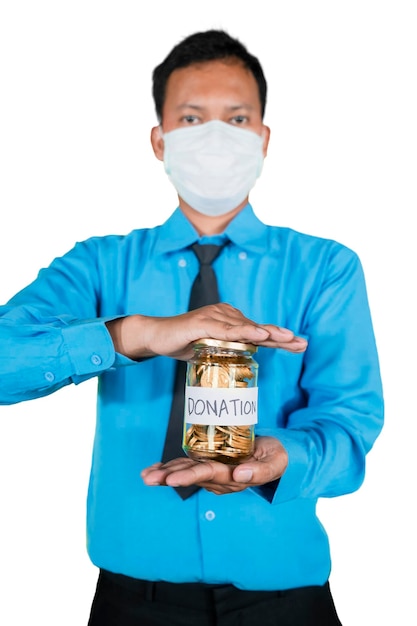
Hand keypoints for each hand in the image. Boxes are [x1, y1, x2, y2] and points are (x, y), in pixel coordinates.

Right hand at [106, 303, 306, 360]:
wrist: (157, 337)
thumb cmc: (185, 343)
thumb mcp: (212, 350)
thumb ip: (229, 352)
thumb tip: (248, 362)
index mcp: (231, 323)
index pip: (259, 332)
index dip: (280, 339)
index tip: (300, 345)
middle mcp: (226, 316)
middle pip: (258, 328)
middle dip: (281, 336)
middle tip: (302, 343)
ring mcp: (214, 317)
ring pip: (245, 327)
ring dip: (267, 333)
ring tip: (286, 338)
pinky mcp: (202, 322)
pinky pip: (226, 329)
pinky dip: (243, 331)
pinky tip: (258, 335)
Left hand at [141, 436, 287, 495]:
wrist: (275, 456)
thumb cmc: (275, 457)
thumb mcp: (274, 462)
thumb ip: (260, 471)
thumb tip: (239, 476)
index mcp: (233, 478)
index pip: (209, 475)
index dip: (189, 476)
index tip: (172, 479)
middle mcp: (220, 478)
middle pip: (192, 476)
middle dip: (169, 477)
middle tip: (149, 479)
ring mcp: (214, 472)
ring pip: (186, 471)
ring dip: (165, 473)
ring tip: (146, 475)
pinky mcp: (210, 463)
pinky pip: (188, 465)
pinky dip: (171, 466)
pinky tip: (155, 468)